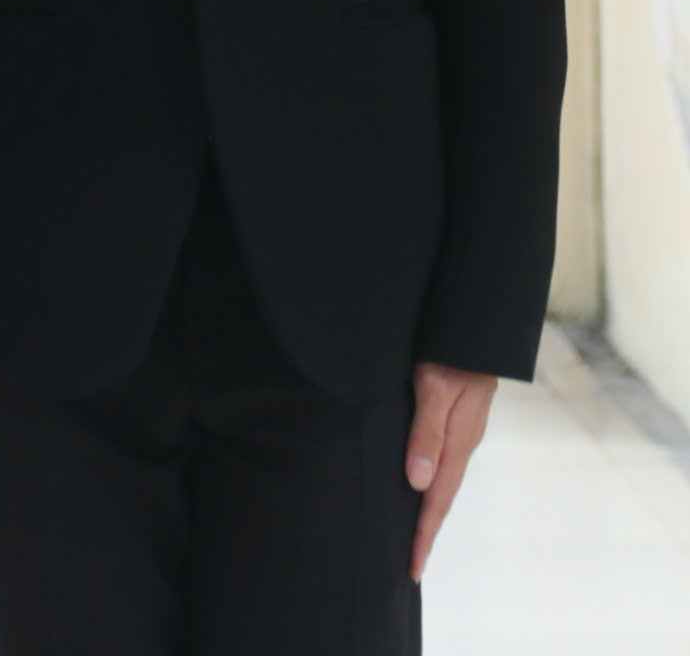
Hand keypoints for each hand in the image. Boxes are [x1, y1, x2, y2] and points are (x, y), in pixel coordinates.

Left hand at [406, 361, 496, 578]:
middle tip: (410, 565)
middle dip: (426, 530)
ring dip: (428, 507)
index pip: (438, 498)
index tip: (412, 568)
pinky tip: (420, 482)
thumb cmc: (451, 347)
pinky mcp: (458, 414)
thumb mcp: (434, 386)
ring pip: (444, 477)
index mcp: (459, 440)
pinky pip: (443, 457)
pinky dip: (431, 480)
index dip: (424, 534)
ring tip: (414, 534)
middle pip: (443, 495)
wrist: (477, 320)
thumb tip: (417, 483)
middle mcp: (463, 440)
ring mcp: (463, 428)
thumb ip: (427, 432)